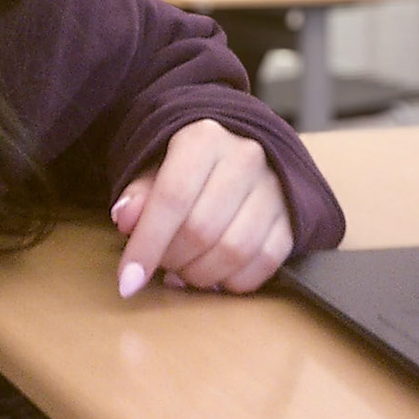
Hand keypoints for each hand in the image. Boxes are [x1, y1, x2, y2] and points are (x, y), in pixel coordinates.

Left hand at [109, 119, 294, 297]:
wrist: (239, 147)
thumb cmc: (188, 162)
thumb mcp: (155, 165)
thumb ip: (139, 192)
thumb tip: (126, 218)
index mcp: (205, 137)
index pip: (173, 197)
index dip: (146, 245)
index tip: (127, 281)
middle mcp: (246, 156)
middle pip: (202, 229)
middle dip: (171, 259)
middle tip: (159, 263)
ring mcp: (275, 187)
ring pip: (234, 251)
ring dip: (200, 275)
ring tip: (183, 270)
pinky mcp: (293, 216)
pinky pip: (265, 263)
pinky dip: (233, 281)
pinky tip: (214, 275)